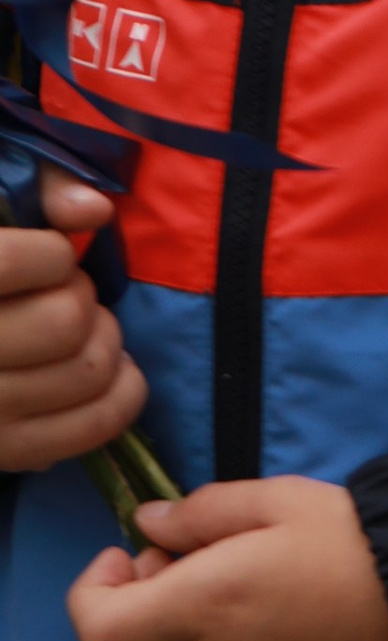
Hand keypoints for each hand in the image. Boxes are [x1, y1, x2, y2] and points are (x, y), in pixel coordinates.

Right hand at [0, 170, 146, 473]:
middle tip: (64, 295)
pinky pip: (95, 425)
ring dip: (104, 342)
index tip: (45, 257)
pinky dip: (123, 393)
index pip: (27, 264)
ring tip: (80, 333)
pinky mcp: (6, 453)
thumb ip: (42, 188)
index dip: (54, 254)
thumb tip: (95, 210)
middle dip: (81, 298)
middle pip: (67, 321)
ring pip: (89, 372)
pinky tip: (110, 371)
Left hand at [67, 477, 387, 640]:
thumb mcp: (280, 500)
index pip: (98, 630)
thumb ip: (203, 511)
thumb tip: (148, 524)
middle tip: (173, 578)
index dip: (93, 593)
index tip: (128, 559)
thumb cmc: (356, 540)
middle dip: (129, 617)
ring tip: (209, 626)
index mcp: (206, 604)